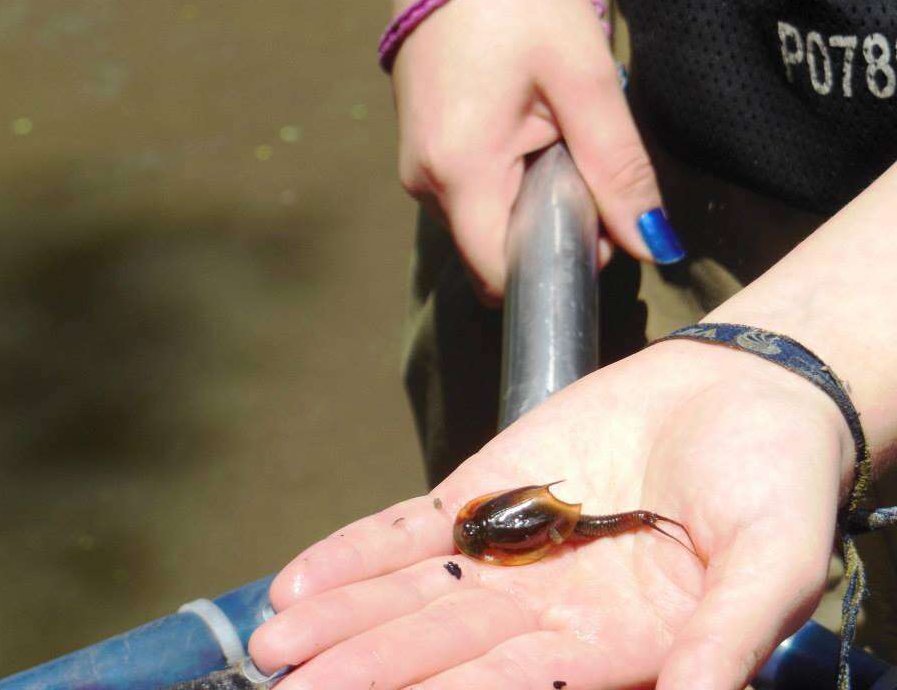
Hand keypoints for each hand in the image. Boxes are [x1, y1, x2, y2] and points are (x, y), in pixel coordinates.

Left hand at [249, 341, 851, 688]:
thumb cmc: (777, 480)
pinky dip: (355, 552)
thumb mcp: (776, 560)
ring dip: (342, 619)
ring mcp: (510, 550)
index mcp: (615, 646)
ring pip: (410, 595)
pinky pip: (411, 529)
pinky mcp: (488, 489)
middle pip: (442, 650)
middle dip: (366, 672)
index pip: (515, 687)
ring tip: (275, 645)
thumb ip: (731, 633)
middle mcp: (549, 611)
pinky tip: (298, 581)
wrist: (746, 392)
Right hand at [393, 0, 667, 302]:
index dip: (553, 267)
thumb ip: (620, 169)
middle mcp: (425, 186)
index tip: (593, 226)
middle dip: (541, 238)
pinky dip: (501, 188)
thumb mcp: (584, 82)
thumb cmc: (519, 3)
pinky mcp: (419, 154)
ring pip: (480, 228)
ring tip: (551, 144)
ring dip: (523, 209)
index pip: (501, 275)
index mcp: (460, 173)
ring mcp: (416, 170)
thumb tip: (655, 244)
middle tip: (580, 176)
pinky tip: (523, 138)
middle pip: (491, 254)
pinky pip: (466, 199)